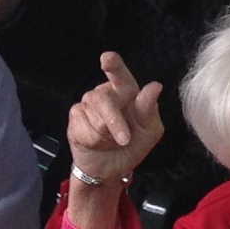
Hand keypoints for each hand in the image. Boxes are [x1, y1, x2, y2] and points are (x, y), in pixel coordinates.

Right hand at [64, 50, 166, 192]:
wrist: (112, 169)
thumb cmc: (134, 144)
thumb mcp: (149, 131)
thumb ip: (149, 110)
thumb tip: (155, 86)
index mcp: (126, 91)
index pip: (119, 73)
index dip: (113, 65)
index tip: (107, 59)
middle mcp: (105, 93)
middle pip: (104, 99)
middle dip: (115, 122)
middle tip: (125, 140)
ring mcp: (87, 104)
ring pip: (94, 116)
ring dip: (107, 136)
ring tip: (112, 142)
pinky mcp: (75, 117)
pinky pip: (84, 128)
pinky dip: (94, 141)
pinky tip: (97, 143)